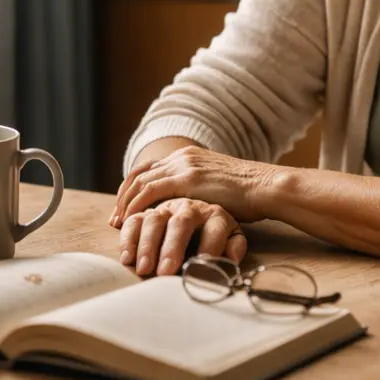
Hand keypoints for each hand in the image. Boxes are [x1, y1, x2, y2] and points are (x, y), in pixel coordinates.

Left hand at [110, 146, 275, 228]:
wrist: (263, 186)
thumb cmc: (249, 194)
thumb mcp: (219, 188)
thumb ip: (201, 191)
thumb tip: (192, 209)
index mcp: (189, 156)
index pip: (151, 169)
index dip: (135, 188)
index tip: (126, 207)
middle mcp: (182, 157)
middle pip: (140, 173)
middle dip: (124, 196)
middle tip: (116, 217)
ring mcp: (183, 165)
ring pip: (141, 182)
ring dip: (126, 203)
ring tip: (119, 223)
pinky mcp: (186, 178)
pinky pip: (150, 191)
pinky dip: (136, 206)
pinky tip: (132, 220)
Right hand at [118, 197, 247, 276]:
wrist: (200, 209)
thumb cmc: (216, 232)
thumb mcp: (231, 236)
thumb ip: (234, 246)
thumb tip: (231, 258)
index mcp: (214, 214)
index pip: (215, 228)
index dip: (210, 246)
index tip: (203, 265)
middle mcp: (189, 208)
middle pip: (181, 222)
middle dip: (173, 247)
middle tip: (166, 271)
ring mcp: (166, 207)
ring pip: (154, 219)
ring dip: (147, 244)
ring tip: (144, 269)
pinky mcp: (147, 211)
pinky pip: (134, 220)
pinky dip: (128, 238)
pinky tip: (127, 258)